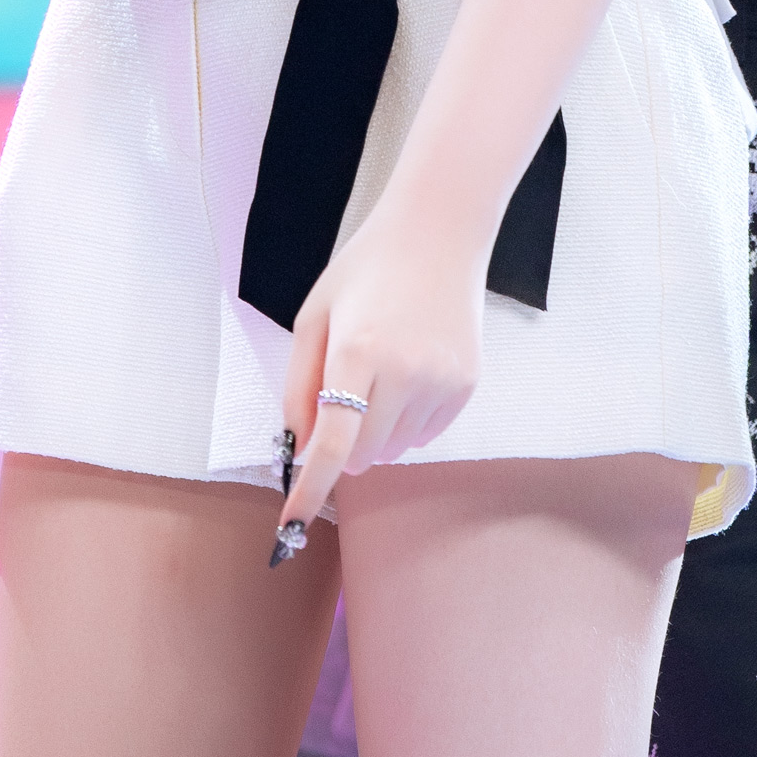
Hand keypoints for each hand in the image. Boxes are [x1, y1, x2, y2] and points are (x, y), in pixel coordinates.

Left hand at [275, 201, 484, 541]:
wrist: (440, 230)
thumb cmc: (368, 268)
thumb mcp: (316, 315)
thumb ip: (299, 386)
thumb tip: (299, 449)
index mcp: (358, 350)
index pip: (332, 443)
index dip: (310, 491)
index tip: (290, 526)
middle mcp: (405, 371)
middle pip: (362, 454)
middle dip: (342, 446)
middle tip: (345, 396)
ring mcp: (442, 380)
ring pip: (394, 449)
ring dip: (377, 431)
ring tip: (384, 369)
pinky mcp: (466, 384)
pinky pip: (424, 434)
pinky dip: (408, 420)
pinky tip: (411, 371)